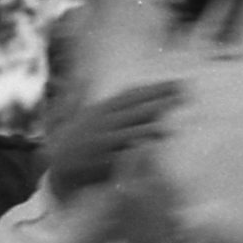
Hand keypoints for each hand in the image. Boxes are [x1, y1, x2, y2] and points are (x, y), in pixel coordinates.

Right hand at [42, 83, 177, 195]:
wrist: (58, 166)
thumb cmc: (75, 139)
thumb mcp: (82, 114)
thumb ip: (88, 95)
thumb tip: (86, 76)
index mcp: (101, 109)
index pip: (132, 95)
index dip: (155, 88)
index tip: (176, 84)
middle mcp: (103, 122)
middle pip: (136, 109)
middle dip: (160, 102)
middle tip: (184, 96)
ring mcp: (103, 140)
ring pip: (131, 130)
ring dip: (153, 125)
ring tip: (175, 121)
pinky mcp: (103, 159)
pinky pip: (124, 152)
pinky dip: (139, 147)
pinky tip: (155, 145)